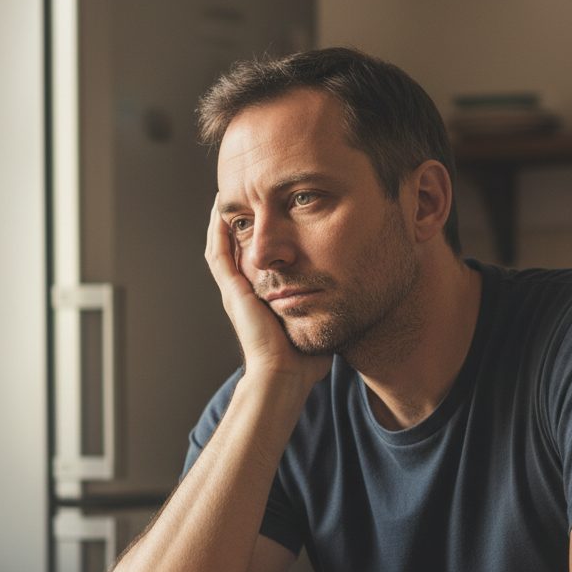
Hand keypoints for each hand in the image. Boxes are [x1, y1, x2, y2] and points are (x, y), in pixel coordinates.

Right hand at [205, 199, 329, 384]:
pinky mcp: (233, 292)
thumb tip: (353, 302)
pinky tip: (221, 210)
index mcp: (261, 301)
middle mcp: (244, 294)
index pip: (256, 261)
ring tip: (227, 196)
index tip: (268, 216)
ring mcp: (235, 292)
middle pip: (235, 248)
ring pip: (221, 246)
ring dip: (223, 221)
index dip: (257, 238)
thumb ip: (329, 312)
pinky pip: (218, 254)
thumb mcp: (318, 325)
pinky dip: (217, 232)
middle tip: (245, 197)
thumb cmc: (304, 362)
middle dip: (240, 222)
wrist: (285, 375)